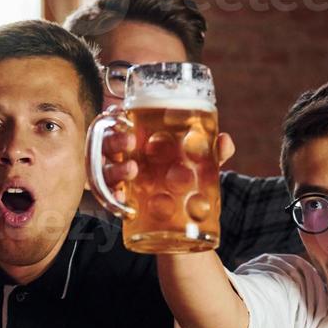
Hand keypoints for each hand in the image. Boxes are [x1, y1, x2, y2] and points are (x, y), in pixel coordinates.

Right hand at [100, 126, 235, 190]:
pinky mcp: (118, 201)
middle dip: (113, 140)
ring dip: (115, 168)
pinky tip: (123, 201)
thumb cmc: (184, 175)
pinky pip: (107, 199)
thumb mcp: (198, 161)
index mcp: (136, 139)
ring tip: (132, 169)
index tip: (120, 113)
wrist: (182, 214)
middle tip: (130, 141)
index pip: (116, 123)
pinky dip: (112, 199)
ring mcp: (117, 178)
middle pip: (106, 143)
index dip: (113, 116)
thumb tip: (224, 141)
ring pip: (103, 170)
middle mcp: (122, 156)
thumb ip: (211, 150)